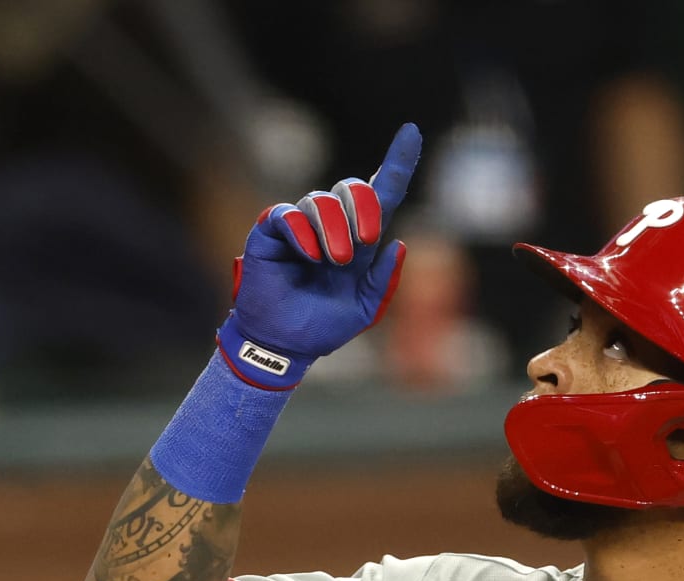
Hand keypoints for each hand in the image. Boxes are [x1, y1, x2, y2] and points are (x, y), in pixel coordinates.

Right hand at [217, 123, 419, 386]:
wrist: (283, 345)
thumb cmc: (320, 327)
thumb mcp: (364, 309)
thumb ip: (384, 280)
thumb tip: (398, 244)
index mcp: (359, 240)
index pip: (382, 193)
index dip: (398, 163)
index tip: (412, 132)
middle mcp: (331, 226)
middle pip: (353, 188)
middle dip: (364, 209)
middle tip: (363, 242)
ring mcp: (300, 226)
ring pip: (322, 201)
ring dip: (334, 231)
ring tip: (333, 262)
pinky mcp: (271, 232)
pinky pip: (288, 214)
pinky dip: (303, 233)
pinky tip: (309, 256)